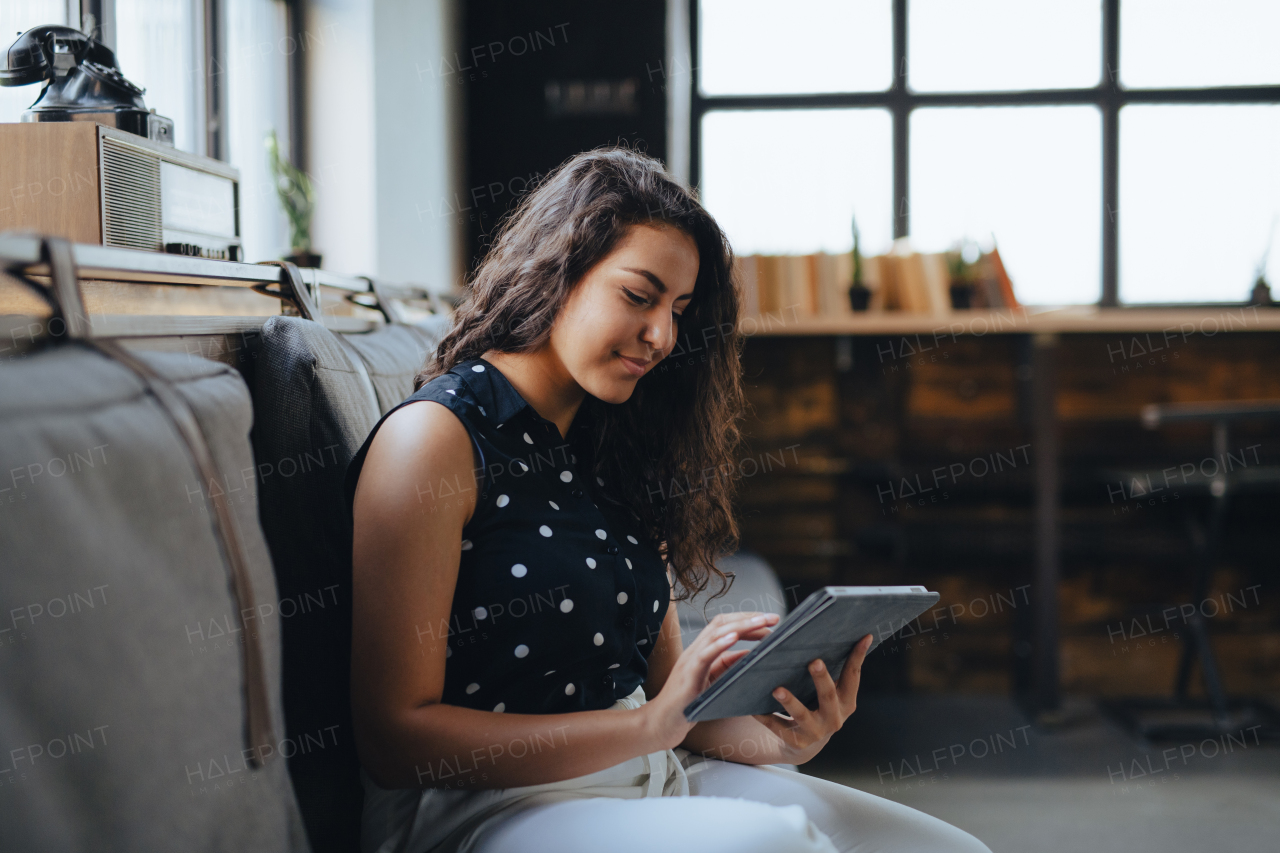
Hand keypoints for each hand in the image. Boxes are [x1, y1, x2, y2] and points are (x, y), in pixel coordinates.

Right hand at [641, 612, 778, 750]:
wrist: (662, 724)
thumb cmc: (686, 705)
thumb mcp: (713, 682)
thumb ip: (728, 667)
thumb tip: (750, 654)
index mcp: (702, 652)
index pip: (724, 625)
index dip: (746, 620)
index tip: (769, 622)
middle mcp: (695, 651)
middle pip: (722, 623)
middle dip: (749, 618)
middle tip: (773, 618)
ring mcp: (690, 661)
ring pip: (715, 634)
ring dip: (740, 626)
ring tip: (760, 622)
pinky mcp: (688, 675)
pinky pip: (704, 655)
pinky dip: (719, 644)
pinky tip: (733, 638)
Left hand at [751, 633, 872, 764]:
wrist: (804, 744)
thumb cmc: (816, 707)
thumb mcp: (831, 692)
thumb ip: (833, 671)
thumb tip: (825, 633)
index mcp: (846, 701)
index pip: (853, 675)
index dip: (858, 656)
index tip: (863, 636)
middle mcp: (834, 717)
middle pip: (828, 696)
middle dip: (821, 679)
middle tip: (814, 662)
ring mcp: (815, 731)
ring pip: (802, 715)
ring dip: (790, 702)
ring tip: (777, 690)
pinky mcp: (796, 741)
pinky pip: (778, 727)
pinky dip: (765, 717)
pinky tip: (753, 707)